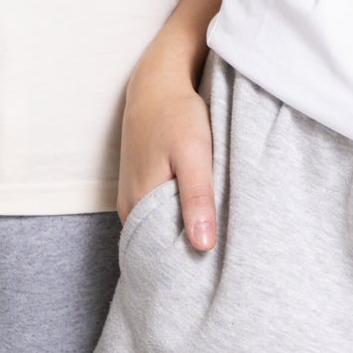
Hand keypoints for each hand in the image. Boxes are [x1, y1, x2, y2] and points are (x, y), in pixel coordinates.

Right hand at [117, 43, 217, 250]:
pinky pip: (157, 213)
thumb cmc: (176, 114)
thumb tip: (203, 247)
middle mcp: (130, 208)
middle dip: (187, 249)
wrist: (157, 82)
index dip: (188, 263)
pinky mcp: (139, 187)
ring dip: (183, 231)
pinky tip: (198, 211)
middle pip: (160, 243)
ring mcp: (132, 198)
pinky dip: (176, 215)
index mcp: (139, 205)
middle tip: (221, 256)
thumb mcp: (194, 153)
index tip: (215, 269)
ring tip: (214, 235)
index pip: (162, 254)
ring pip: (160, 227)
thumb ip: (198, 198)